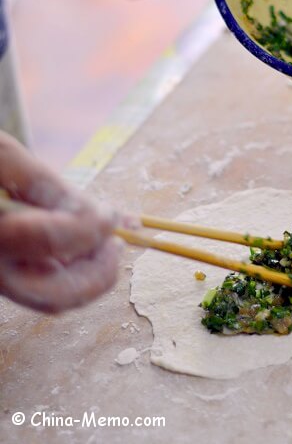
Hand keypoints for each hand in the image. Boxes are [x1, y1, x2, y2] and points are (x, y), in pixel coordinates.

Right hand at [0, 132, 125, 312]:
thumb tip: (99, 215)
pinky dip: (70, 270)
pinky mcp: (1, 273)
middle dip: (97, 273)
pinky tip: (85, 245)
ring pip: (48, 297)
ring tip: (107, 243)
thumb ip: (47, 185)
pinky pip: (40, 286)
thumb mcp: (1, 156)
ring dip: (88, 275)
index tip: (113, 214)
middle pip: (52, 295)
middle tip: (117, 244)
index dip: (89, 226)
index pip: (47, 238)